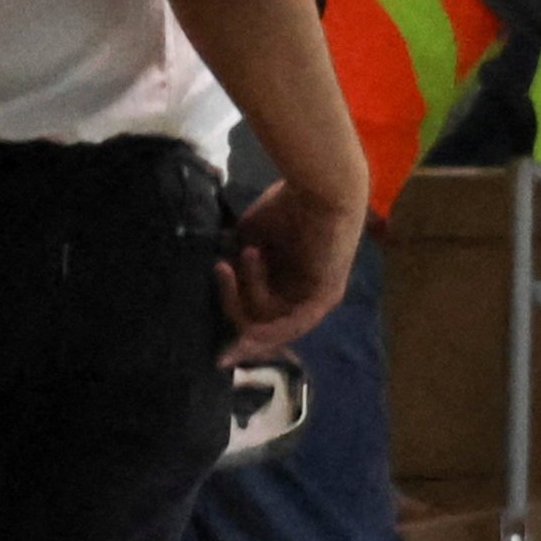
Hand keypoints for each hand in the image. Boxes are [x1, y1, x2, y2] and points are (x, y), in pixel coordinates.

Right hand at [217, 178, 362, 362]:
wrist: (318, 186)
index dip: (237, 331)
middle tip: (221, 271)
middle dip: (234, 308)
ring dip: (248, 292)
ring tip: (248, 252)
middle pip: (261, 325)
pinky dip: (267, 319)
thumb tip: (213, 272)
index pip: (260, 320)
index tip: (217, 354)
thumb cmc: (287, 204)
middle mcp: (303, 298)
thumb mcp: (251, 238)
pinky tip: (249, 308)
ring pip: (269, 321)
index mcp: (286, 284)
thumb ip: (234, 261)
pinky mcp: (326, 296)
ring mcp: (317, 300)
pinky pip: (292, 323)